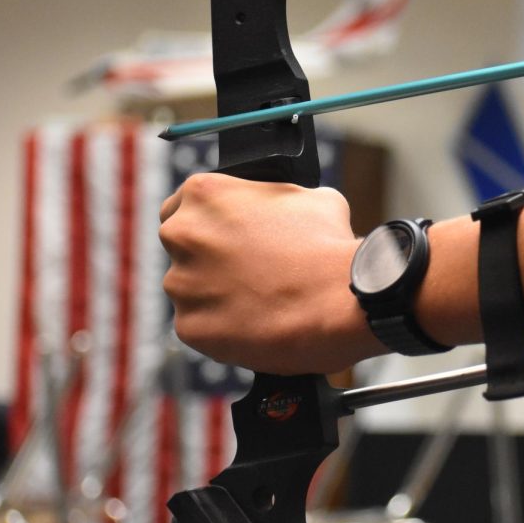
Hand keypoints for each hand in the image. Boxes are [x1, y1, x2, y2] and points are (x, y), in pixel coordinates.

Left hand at [159, 173, 381, 373]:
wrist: (342, 300)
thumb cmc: (329, 247)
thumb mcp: (311, 198)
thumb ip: (274, 200)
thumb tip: (278, 210)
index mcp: (204, 194)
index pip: (182, 205)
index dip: (209, 224)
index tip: (228, 239)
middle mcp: (182, 234)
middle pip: (181, 248)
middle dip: (208, 260)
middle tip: (247, 272)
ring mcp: (182, 283)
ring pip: (190, 291)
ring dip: (215, 296)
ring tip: (259, 303)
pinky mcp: (191, 327)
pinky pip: (200, 327)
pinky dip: (223, 328)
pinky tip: (256, 323)